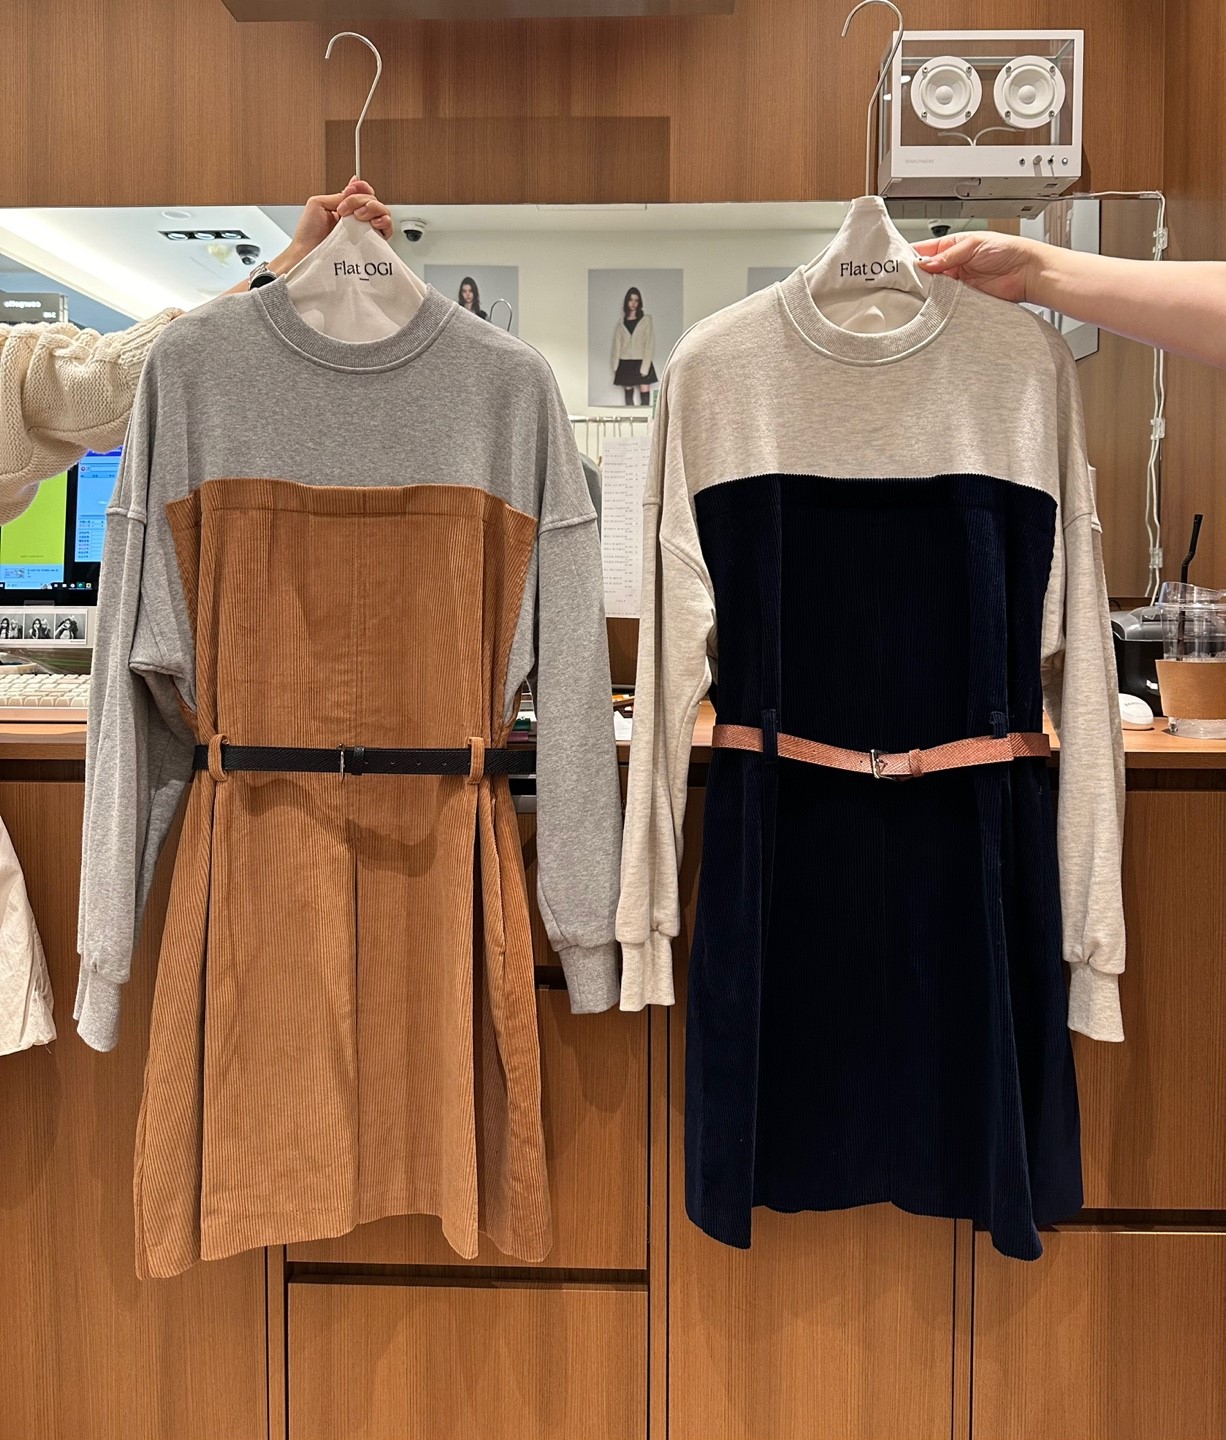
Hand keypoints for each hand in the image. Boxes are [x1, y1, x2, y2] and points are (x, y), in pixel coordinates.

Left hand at [278, 178, 393, 271]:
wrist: (307, 254)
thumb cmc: (308, 235)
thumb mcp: (319, 204)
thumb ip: (339, 196)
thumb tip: (354, 188)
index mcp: (346, 209)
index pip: (362, 194)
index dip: (362, 188)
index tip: (352, 188)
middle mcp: (357, 220)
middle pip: (373, 200)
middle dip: (362, 199)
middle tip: (348, 209)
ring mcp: (365, 232)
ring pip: (382, 213)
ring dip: (373, 208)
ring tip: (359, 215)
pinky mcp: (371, 245)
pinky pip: (387, 231)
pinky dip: (385, 222)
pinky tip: (374, 223)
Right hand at [913, 232, 1041, 303]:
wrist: (1027, 273)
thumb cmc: (1009, 251)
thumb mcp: (974, 244)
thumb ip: (948, 255)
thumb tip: (924, 262)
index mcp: (952, 246)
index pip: (925, 250)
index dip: (911, 256)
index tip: (899, 264)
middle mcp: (952, 265)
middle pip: (925, 272)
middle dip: (915, 276)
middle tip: (903, 282)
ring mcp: (957, 283)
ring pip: (933, 289)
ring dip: (926, 291)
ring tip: (916, 293)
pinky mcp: (964, 300)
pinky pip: (945, 302)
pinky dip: (938, 304)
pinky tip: (931, 303)